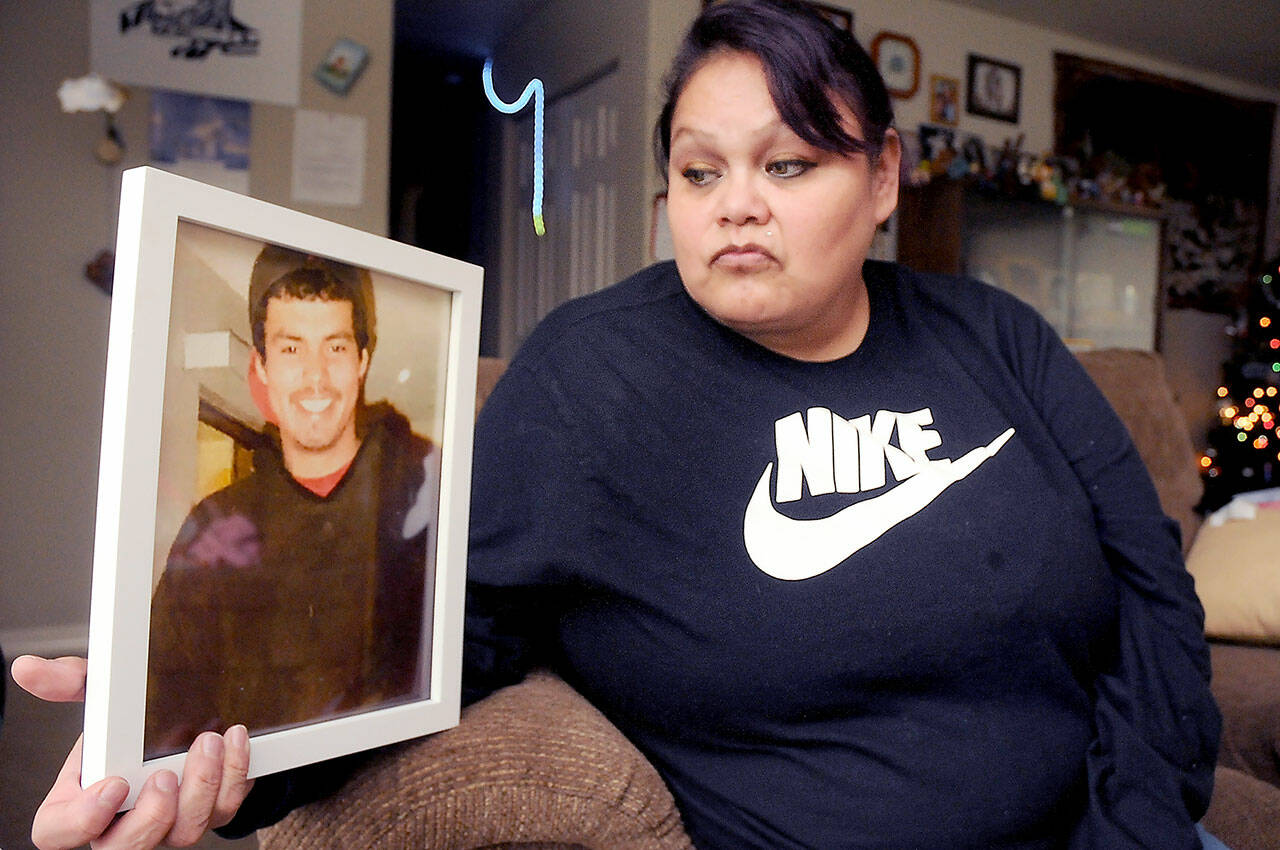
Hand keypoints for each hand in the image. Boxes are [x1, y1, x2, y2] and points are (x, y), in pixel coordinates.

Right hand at [11, 655, 254, 848]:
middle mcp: (121, 822)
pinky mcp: (207, 813)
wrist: (181, 721)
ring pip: (183, 833)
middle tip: (165, 773)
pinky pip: (224, 810)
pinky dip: (233, 775)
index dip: (83, 819)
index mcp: (80, 800)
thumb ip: (69, 683)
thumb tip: (29, 669)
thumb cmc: (128, 723)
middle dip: (151, 815)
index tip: (113, 784)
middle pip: (127, 848)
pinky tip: (234, 740)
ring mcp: (167, 824)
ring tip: (209, 742)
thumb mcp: (100, 696)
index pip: (60, 831)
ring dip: (201, 788)